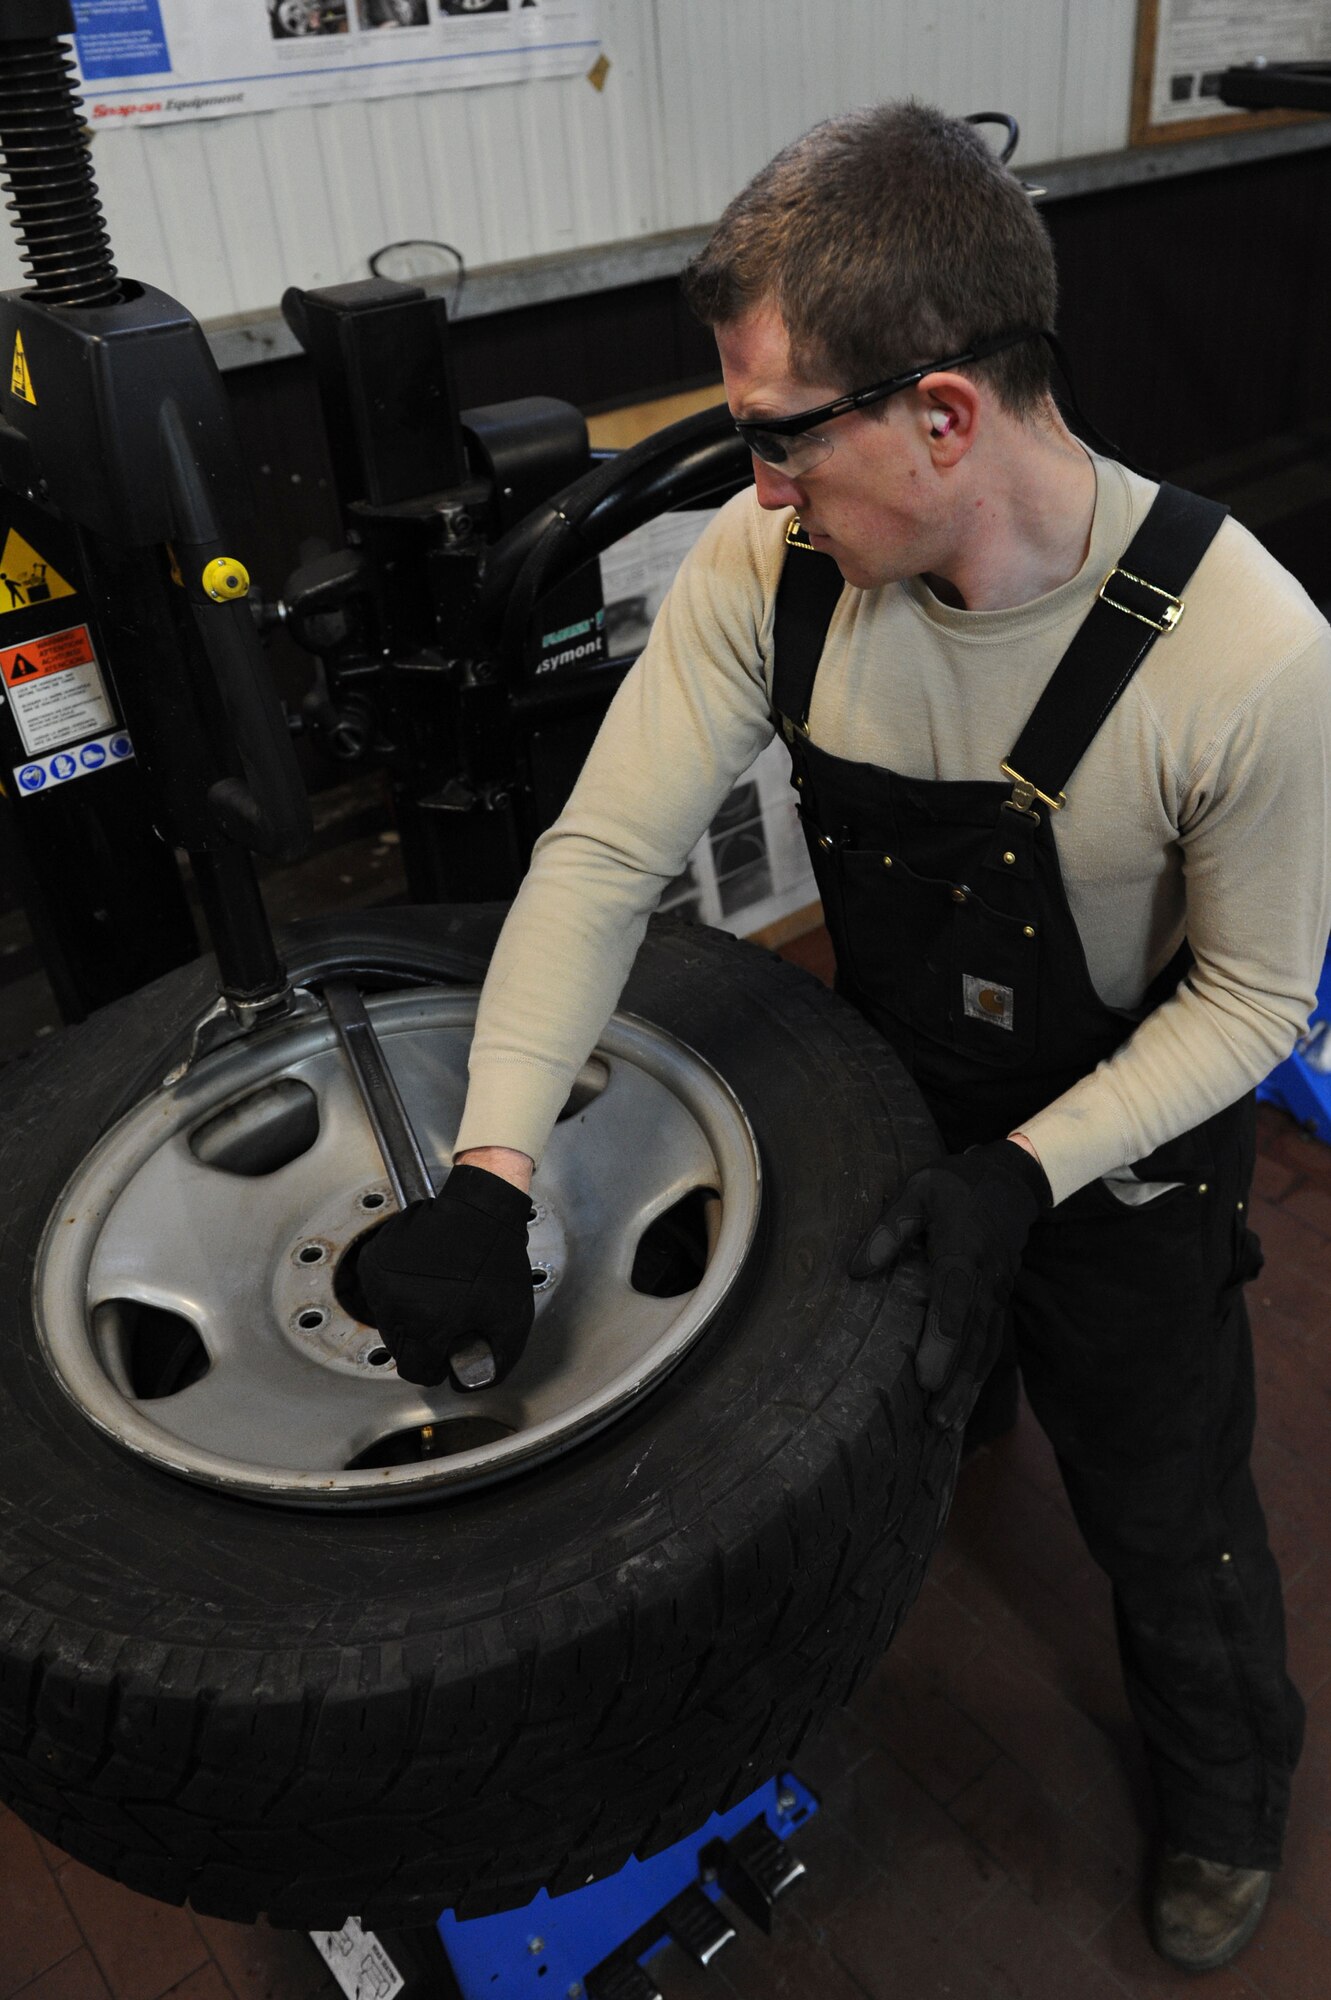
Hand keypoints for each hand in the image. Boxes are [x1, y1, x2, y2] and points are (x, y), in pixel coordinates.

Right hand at [357, 1163, 534, 1389]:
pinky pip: (381, 1294)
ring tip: (437, 1293)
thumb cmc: (495, 1261)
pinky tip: (423, 1277)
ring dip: (409, 1317)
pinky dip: (398, 1292)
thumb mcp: (510, 1321)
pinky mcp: (374, 1262)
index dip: (435, 1366)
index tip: (445, 1353)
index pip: (416, 1371)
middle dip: (422, 1342)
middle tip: (447, 1317)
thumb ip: (493, 1363)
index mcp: (428, 1324)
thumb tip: (467, 1382)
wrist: (479, 1210)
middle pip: (399, 1349)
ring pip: (388, 1322)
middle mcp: (397, 1305)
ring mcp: (381, 1282)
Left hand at [850, 1140, 1050, 1428]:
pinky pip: (992, 1342)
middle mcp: (986, 1277)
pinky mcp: (1000, 1301)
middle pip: (973, 1334)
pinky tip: (964, 1403)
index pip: (954, 1298)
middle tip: (935, 1418)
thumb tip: (857, 1271)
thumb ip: (889, 1230)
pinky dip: (979, 1375)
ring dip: (969, 1386)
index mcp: (963, 1249)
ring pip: (985, 1345)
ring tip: (947, 1423)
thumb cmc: (955, 1187)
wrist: (1011, 1182)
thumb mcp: (918, 1191)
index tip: (926, 1376)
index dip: (942, 1339)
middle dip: (956, 1379)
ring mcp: (997, 1292)